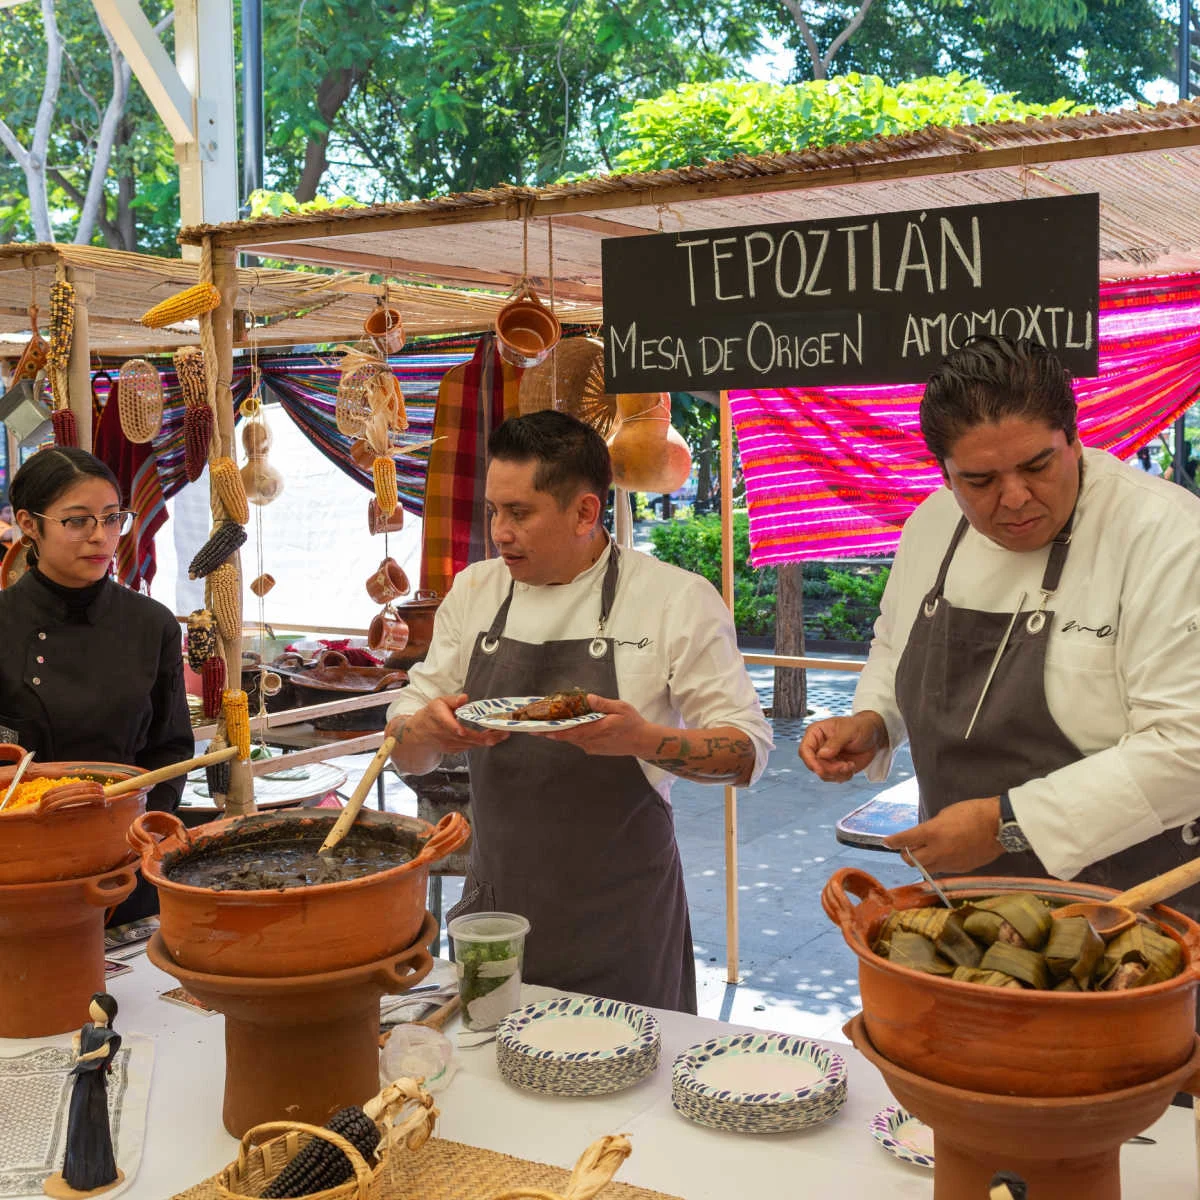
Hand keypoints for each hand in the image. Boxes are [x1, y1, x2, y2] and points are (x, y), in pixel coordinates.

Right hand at [388, 694, 507, 756]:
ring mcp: (449, 744)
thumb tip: (464, 698)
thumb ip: (453, 700)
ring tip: (503, 733)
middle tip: (501, 732)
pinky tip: (495, 736)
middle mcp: (444, 734)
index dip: (454, 728)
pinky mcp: (455, 750)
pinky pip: (471, 746)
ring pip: (471, 744)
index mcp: (438, 718)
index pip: (446, 725)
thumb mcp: (439, 703)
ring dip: (488, 739)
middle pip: (465, 737)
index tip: (462, 731)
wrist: (420, 735)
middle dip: (484, 736)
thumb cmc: (432, 715)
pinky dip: (483, 742)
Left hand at [539, 694, 648, 756]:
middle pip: (566, 736)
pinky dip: (570, 734)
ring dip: (560, 732)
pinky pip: (578, 741)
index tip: (538, 729)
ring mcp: (591, 747)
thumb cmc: (633, 723)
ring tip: (547, 724)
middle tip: (534, 726)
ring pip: (571, 739)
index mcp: (597, 730)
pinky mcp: (593, 749)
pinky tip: (567, 727)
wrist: (642, 742)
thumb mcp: (621, 708)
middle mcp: (591, 741)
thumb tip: (588, 698)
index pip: (570, 732)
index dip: (553, 731)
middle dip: (550, 731)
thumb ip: (604, 704)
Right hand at [798, 712, 886, 781]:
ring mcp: (825, 758)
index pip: (805, 750)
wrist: (873, 736)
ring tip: (850, 765)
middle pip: (813, 765)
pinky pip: (833, 778)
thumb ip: (835, 742)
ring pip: (823, 774)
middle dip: (829, 769)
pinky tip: (851, 766)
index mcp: (816, 733)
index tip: (820, 770)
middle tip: (845, 766)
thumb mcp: (849, 731)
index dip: (810, 762)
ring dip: (837, 774)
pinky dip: (843, 776)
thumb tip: (822, 754)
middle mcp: (818, 747)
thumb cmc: (860, 727)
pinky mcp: (834, 767)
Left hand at [883, 796, 1003, 873]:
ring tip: (925, 852)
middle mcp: (938, 851)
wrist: (999, 826)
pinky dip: (938, 864)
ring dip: (921, 861)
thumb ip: (931, 828)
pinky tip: (943, 855)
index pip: (904, 840)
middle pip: (912, 861)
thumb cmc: (972, 812)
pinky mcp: (961, 869)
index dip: (893, 841)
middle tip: (907, 848)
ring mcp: (950, 862)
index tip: (886, 842)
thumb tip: (923, 836)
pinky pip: (943, 870)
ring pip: (926, 869)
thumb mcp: (945, 814)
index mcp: (932, 833)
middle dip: (906, 855)